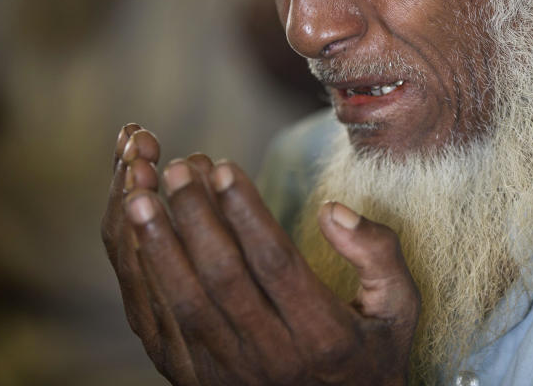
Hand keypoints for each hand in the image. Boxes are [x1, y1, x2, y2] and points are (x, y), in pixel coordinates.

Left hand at [101, 124, 419, 384]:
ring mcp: (228, 374)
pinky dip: (143, 279)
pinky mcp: (196, 381)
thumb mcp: (398, 306)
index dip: (247, 213)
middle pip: (223, 278)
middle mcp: (271, 358)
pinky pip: (161, 327)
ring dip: (156, 245)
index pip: (277, 264)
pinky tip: (135, 238)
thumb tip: (333, 211)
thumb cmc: (369, 351)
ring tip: (139, 194)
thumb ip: (378, 253)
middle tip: (181, 168)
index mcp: (323, 336)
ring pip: (183, 302)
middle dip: (196, 217)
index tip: (226, 167)